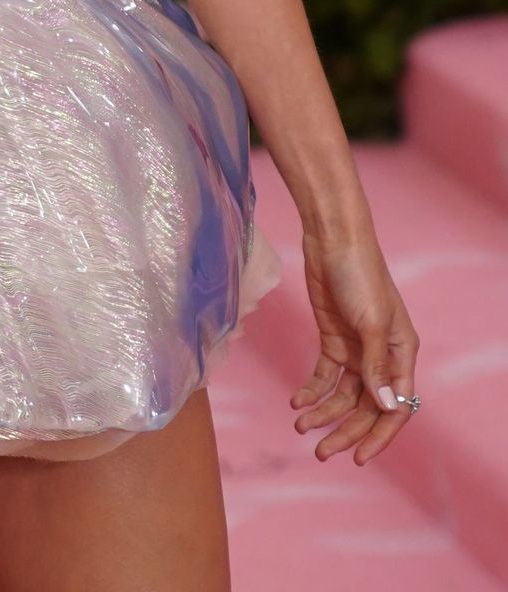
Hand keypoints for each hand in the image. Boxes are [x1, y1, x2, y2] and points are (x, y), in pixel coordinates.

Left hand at [291, 228, 419, 463]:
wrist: (332, 240)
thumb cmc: (360, 275)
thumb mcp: (371, 322)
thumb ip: (377, 366)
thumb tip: (385, 408)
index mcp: (402, 355)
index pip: (396, 408)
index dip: (378, 436)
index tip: (358, 458)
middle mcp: (381, 357)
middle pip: (365, 407)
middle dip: (344, 431)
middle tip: (320, 453)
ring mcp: (356, 349)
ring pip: (342, 395)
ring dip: (323, 414)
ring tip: (301, 429)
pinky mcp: (332, 339)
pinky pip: (324, 375)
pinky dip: (311, 391)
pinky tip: (296, 402)